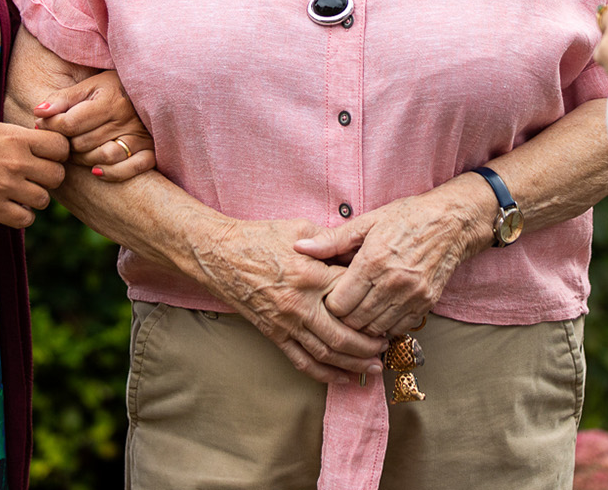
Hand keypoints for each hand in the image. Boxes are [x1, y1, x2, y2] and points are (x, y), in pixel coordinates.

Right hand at [0, 120, 69, 227]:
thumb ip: (20, 137)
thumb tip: (42, 144)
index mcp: (16, 138)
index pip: (60, 147)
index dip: (58, 152)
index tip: (48, 155)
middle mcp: (15, 163)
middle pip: (57, 176)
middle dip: (49, 176)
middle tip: (35, 175)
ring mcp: (4, 187)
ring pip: (43, 200)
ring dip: (35, 197)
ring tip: (20, 191)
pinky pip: (25, 219)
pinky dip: (22, 215)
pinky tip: (11, 206)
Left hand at [34, 70, 155, 182]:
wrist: (153, 91)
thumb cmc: (114, 88)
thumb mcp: (89, 86)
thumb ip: (63, 98)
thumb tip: (38, 112)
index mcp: (109, 100)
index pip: (69, 123)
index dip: (51, 126)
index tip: (44, 123)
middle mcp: (125, 118)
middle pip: (82, 143)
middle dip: (66, 143)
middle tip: (62, 138)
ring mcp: (140, 136)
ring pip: (102, 158)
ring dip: (83, 158)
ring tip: (78, 150)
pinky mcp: (150, 150)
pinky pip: (130, 169)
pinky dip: (112, 173)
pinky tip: (97, 170)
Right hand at [191, 218, 387, 384]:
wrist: (219, 254)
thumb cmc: (260, 237)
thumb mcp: (300, 229)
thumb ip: (331, 242)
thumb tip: (359, 253)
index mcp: (310, 274)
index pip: (351, 296)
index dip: (372, 303)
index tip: (388, 308)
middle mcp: (300, 303)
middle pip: (343, 334)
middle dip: (369, 345)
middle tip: (386, 345)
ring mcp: (286, 322)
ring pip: (326, 353)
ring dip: (353, 363)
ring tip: (374, 366)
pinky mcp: (274, 334)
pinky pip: (302, 361)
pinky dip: (324, 374)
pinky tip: (342, 378)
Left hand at [291, 178, 494, 338]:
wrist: (452, 222)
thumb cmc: (407, 217)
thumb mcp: (367, 222)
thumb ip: (332, 240)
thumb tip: (300, 248)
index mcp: (373, 260)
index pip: (339, 304)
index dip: (328, 304)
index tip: (327, 297)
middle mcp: (393, 282)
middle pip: (355, 321)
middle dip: (343, 319)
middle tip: (338, 310)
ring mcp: (412, 296)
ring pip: (376, 330)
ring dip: (363, 327)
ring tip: (357, 315)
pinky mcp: (426, 304)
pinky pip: (398, 329)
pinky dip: (385, 327)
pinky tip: (379, 314)